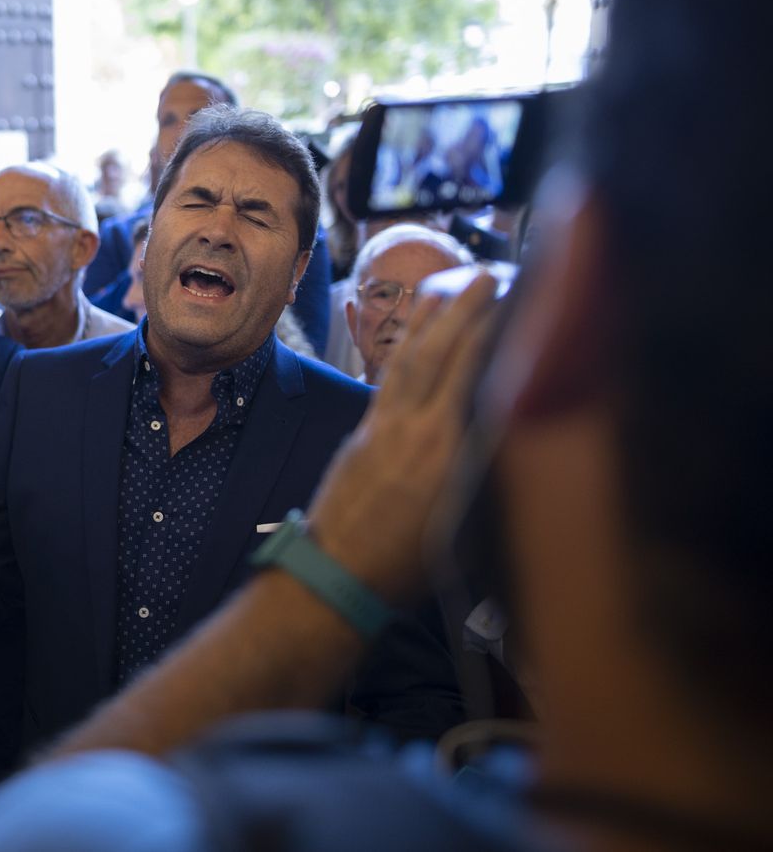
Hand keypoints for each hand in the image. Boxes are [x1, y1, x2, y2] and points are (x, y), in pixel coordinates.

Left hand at [309, 272, 499, 602]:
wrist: (336, 580)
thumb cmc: (407, 569)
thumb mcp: (464, 527)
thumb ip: (484, 475)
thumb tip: (510, 434)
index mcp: (448, 456)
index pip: (477, 376)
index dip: (496, 334)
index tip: (519, 302)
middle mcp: (418, 433)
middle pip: (445, 356)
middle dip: (467, 310)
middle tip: (489, 275)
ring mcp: (385, 429)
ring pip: (412, 359)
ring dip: (433, 318)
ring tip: (452, 285)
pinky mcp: (364, 434)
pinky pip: (391, 379)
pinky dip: (407, 348)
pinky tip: (418, 334)